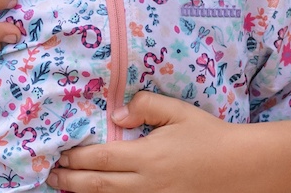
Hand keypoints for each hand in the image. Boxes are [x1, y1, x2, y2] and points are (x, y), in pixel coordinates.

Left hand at [49, 93, 257, 192]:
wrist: (241, 168)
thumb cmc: (210, 136)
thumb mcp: (179, 112)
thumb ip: (146, 105)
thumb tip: (117, 112)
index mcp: (147, 156)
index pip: (100, 159)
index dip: (75, 159)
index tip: (59, 153)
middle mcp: (145, 183)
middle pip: (97, 185)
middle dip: (69, 180)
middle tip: (50, 175)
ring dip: (83, 192)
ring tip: (65, 185)